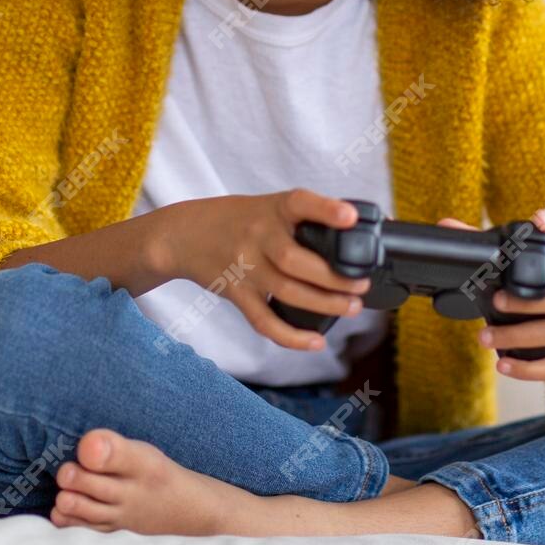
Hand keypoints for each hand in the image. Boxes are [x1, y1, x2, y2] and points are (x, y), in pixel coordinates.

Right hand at [154, 189, 371, 351]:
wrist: (183, 234)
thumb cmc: (237, 220)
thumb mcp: (267, 206)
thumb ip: (301, 218)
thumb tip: (353, 233)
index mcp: (272, 208)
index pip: (300, 203)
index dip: (326, 210)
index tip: (350, 217)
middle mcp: (257, 236)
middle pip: (296, 260)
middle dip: (334, 277)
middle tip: (361, 286)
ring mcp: (245, 267)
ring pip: (287, 292)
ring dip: (324, 304)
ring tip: (350, 307)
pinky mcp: (236, 293)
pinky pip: (264, 321)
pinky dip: (291, 337)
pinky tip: (315, 341)